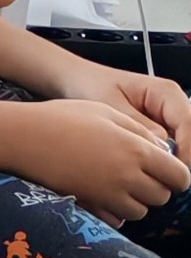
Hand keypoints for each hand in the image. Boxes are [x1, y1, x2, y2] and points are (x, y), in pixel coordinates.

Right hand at [0, 94, 190, 224]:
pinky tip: (104, 195)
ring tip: (121, 185)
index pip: (179, 176)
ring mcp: (106, 194)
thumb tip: (162, 152)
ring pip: (140, 211)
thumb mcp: (108, 113)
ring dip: (136, 201)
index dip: (177, 175)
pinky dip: (115, 211)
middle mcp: (127, 177)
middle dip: (157, 188)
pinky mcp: (87, 204)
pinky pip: (115, 218)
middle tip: (141, 175)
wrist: (22, 137)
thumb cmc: (63, 117)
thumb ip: (141, 133)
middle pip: (161, 197)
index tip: (167, 170)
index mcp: (138, 150)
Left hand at [57, 58, 190, 160]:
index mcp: (165, 92)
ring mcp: (167, 117)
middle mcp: (172, 104)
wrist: (78, 81)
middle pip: (190, 135)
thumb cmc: (92, 85)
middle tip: (162, 176)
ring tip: (151, 172)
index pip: (189, 123)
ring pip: (182, 143)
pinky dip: (160, 158)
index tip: (174, 169)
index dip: (187, 149)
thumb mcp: (110, 105)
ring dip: (171, 159)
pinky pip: (169, 147)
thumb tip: (160, 147)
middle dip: (181, 157)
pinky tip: (145, 167)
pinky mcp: (159, 128)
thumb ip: (136, 125)